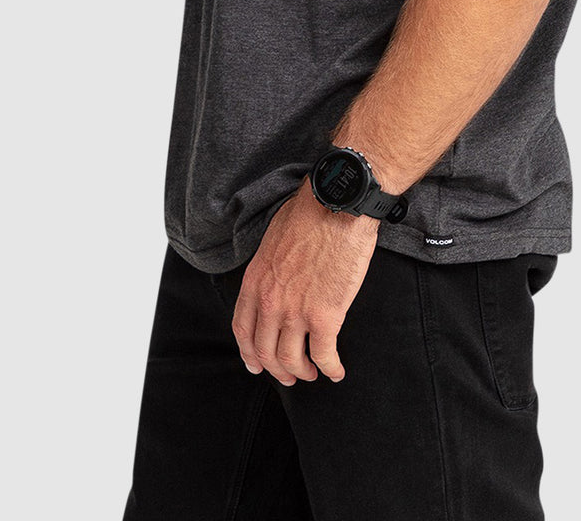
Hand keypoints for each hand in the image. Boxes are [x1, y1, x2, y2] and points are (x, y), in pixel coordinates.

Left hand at [233, 177, 378, 385]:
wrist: (337, 206)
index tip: (256, 364)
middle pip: (265, 352)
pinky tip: (336, 371)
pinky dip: (330, 368)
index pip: (243, 330)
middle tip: (290, 375)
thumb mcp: (273, 240)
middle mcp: (270, 302)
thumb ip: (269, 269)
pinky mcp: (325, 316)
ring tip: (313, 373)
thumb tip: (276, 281)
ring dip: (302, 372)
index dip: (249, 353)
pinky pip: (323, 355)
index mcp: (255, 282)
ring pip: (291, 360)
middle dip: (277, 369)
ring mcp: (296, 312)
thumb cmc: (310, 214)